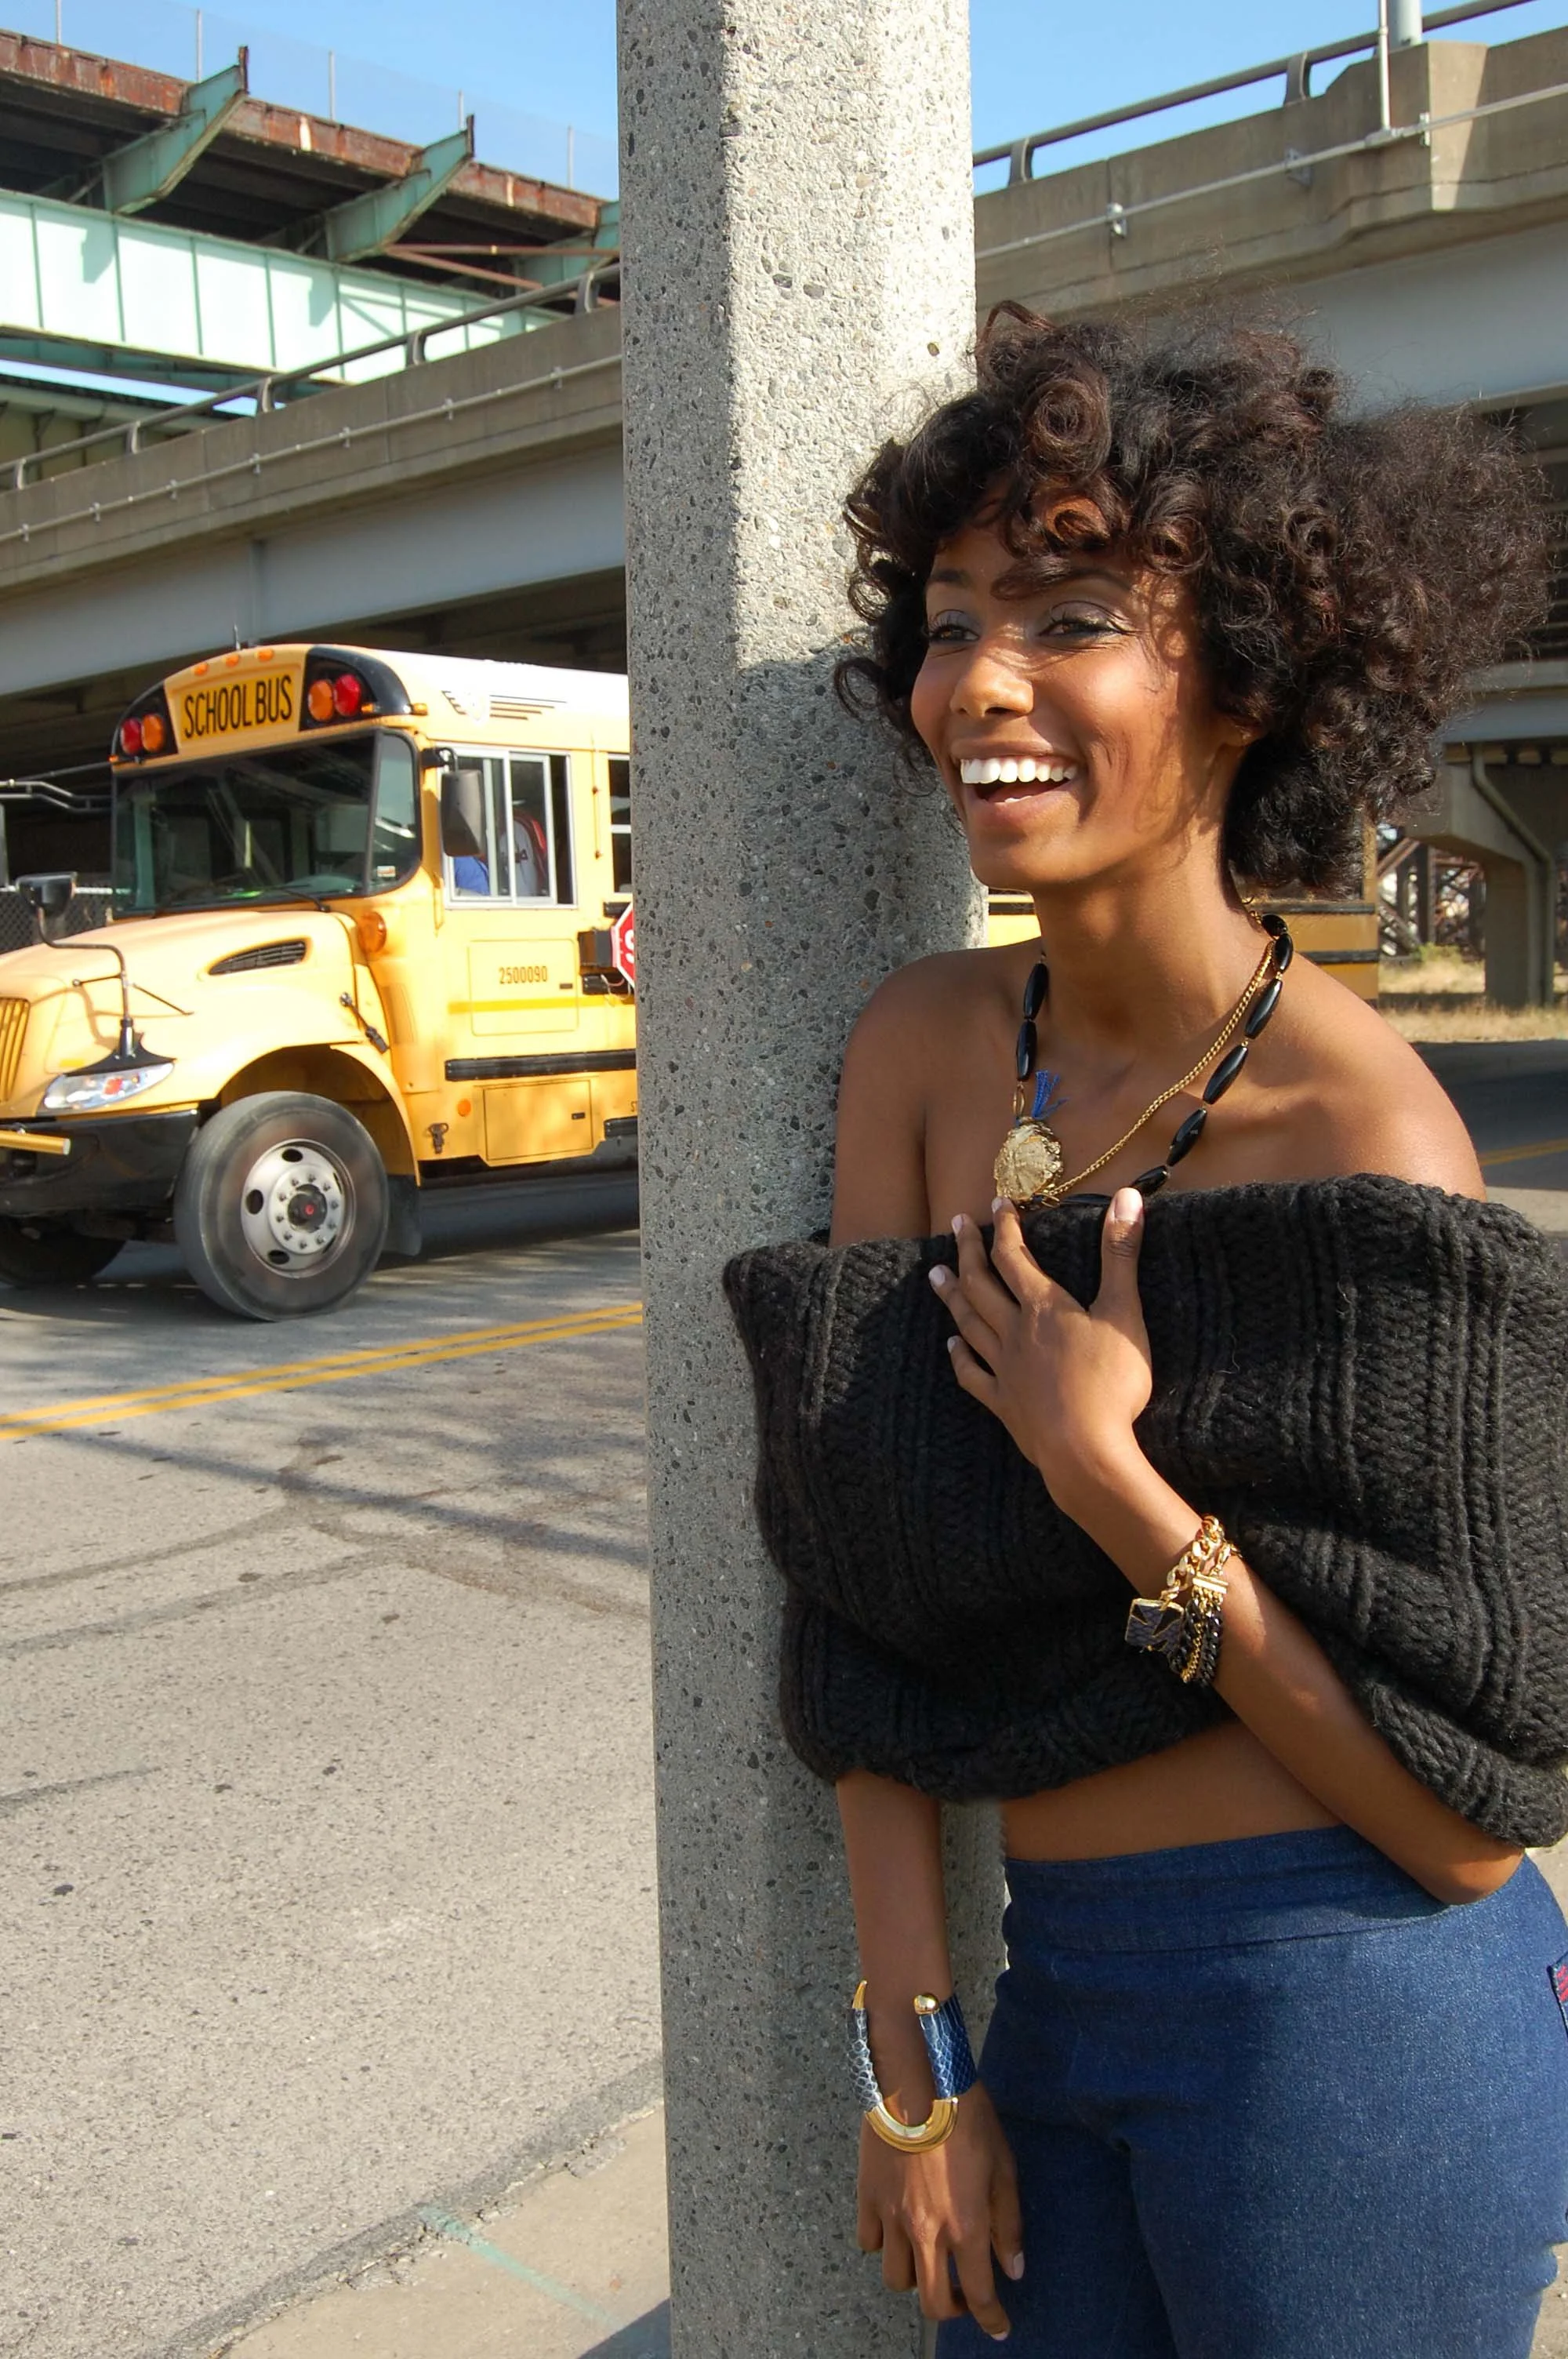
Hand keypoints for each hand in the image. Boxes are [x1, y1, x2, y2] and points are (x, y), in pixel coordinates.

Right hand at [857, 2080, 1022, 2337]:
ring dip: (915, 2277)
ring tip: (928, 2257)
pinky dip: (882, 2244)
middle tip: (962, 2294)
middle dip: (950, 2308)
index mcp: (965, 2227)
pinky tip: (896, 2227)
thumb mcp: (1003, 2167)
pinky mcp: (867, 2196)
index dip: (991, 2320)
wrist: (918, 2078)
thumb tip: (1012, 2269)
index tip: (999, 2328)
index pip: (979, 2295)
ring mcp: (891, 2217)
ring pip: (895, 2278)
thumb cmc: (969, 2118)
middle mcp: (926, 2232)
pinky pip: (868, 2242)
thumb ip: (1008, 2223)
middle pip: (930, 2302)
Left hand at [930, 1188, 1152, 1519]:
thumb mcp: (1124, 1311)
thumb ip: (1121, 1254)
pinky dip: (959, 1356)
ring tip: (935, 1274)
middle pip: (982, 1284)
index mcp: (1044, 1307)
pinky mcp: (1004, 1404)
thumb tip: (1127, 1196)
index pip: (1014, 1256)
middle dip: (968, 1251)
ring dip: (952, 1296)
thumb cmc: (1110, 1383)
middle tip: (954, 1225)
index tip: (997, 1203)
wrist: (1085, 1451)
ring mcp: (1005, 1369)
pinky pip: (972, 1374)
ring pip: (969, 1323)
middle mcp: (1015, 1332)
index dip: (1005, 1226)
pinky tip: (950, 1346)